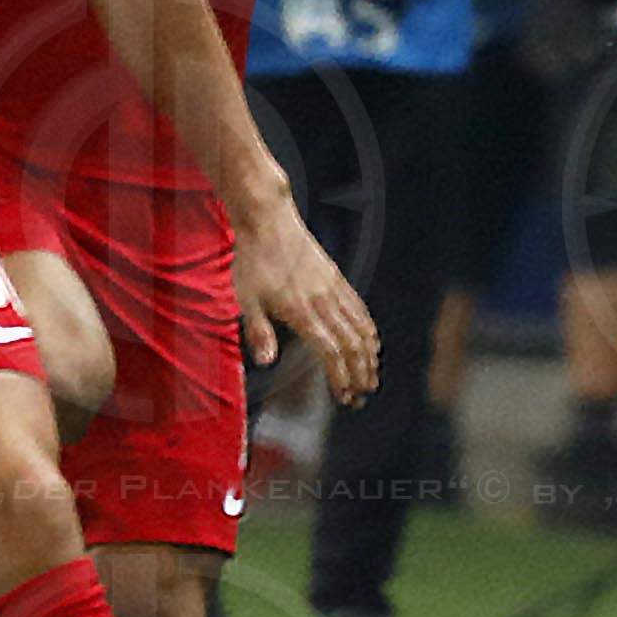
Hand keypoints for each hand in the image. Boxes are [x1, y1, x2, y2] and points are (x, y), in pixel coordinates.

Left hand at [233, 190, 379, 400]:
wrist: (268, 220)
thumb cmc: (252, 260)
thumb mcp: (245, 298)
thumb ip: (258, 331)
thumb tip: (266, 362)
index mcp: (301, 311)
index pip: (330, 352)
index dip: (341, 377)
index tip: (345, 395)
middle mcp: (323, 302)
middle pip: (352, 344)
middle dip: (360, 373)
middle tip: (362, 394)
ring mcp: (333, 288)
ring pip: (361, 327)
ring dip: (369, 355)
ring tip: (372, 376)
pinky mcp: (336, 277)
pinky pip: (359, 307)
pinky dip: (369, 328)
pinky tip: (371, 341)